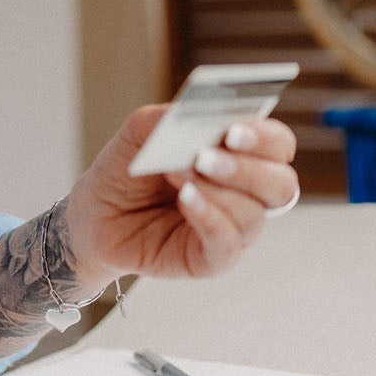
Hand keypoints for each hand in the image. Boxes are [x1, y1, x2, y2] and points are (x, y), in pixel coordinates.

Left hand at [63, 106, 299, 284]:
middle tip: (205, 156)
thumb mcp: (140, 132)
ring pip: (254, 212)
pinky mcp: (214, 258)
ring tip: (177, 174)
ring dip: (217, 190)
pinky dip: (209, 216)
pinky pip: (228, 241)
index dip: (265, 136)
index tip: (234, 130)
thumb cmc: (127, 169)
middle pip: (280, 182)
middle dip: (247, 168)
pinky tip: (185, 199)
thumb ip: (169, 119)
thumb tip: (200, 117)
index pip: (277, 145)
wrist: (95, 212)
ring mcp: (234, 228)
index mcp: (241, 155)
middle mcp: (246, 193)